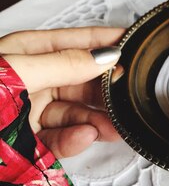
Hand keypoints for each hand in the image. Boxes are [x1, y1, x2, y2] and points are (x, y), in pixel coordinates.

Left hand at [0, 27, 124, 158]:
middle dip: (106, 90)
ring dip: (96, 119)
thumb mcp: (17, 72)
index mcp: (27, 53)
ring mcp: (28, 112)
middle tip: (129, 95)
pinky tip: (85, 136)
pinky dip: (74, 139)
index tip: (135, 43)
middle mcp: (31, 80)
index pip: (76, 42)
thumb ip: (63, 64)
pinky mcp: (26, 144)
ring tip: (114, 127)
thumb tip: (103, 56)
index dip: (105, 41)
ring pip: (74, 113)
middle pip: (81, 80)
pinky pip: (58, 139)